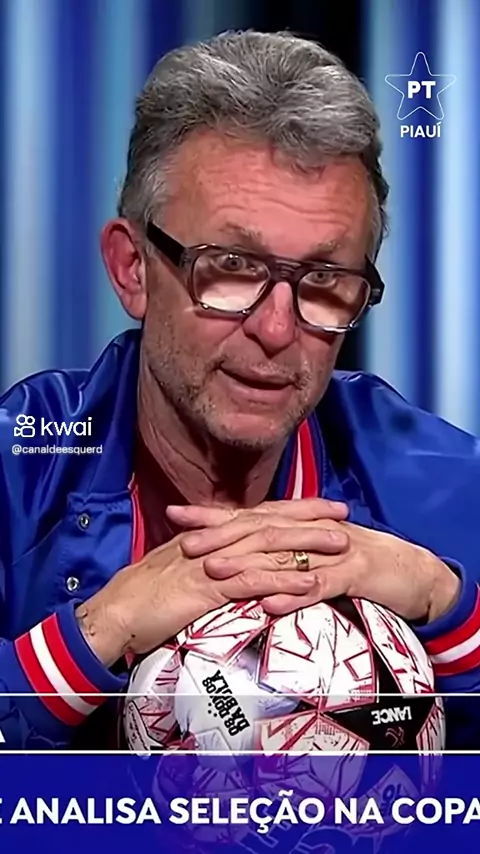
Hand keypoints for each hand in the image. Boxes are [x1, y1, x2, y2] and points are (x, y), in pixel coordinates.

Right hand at [76, 499, 347, 666]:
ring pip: (266, 547)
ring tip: (341, 545)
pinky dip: (281, 581)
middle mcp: (215, 542)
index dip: (295, 508)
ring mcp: (211, 562)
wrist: (116, 613)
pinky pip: (250, 582)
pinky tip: (310, 584)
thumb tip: (238, 560)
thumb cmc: (148, 597)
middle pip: (270, 523)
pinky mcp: (206, 588)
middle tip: (345, 515)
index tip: (327, 506)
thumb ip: (212, 560)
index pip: (260, 515)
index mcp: (211, 536)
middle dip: (310, 518)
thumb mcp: (183, 570)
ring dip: (307, 546)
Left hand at [178, 509, 459, 623]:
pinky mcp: (354, 574)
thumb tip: (237, 562)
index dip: (211, 515)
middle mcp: (310, 532)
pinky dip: (294, 595)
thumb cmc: (357, 566)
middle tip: (184, 546)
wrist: (410, 572)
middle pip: (259, 531)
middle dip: (219, 538)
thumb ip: (279, 557)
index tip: (174, 514)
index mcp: (297, 526)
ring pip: (283, 558)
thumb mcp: (313, 557)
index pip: (247, 517)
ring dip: (247, 566)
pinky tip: (270, 605)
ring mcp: (332, 551)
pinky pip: (321, 585)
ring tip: (214, 574)